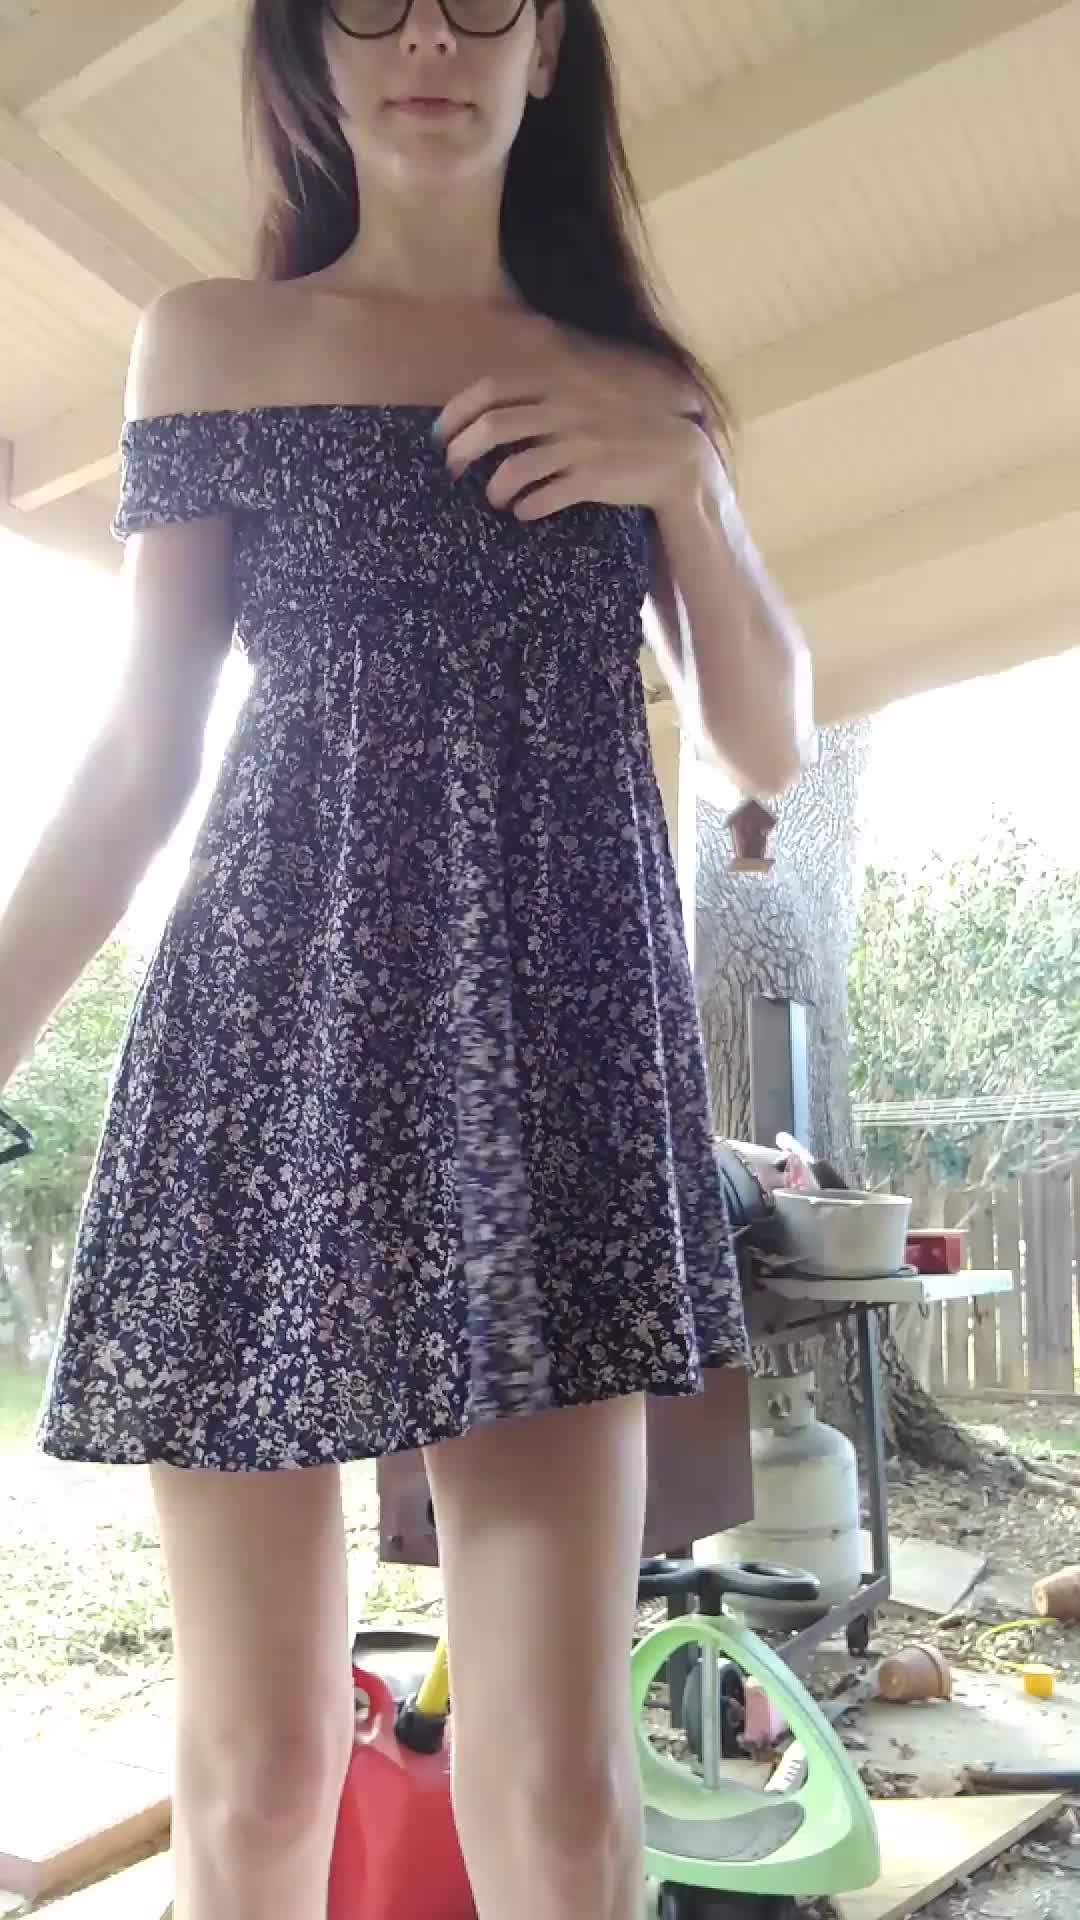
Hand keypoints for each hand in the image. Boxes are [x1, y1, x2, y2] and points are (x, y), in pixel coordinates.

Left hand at [435, 364, 711, 521]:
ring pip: (515, 467)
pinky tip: (524, 512)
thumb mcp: (585, 396)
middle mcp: (565, 409)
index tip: (440, 435)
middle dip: (461, 451)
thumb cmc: (621, 428)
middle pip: (493, 427)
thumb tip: (491, 409)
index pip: (491, 389)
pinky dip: (527, 507)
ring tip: (494, 499)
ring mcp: (579, 444)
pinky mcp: (594, 478)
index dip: (457, 412)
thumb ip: (544, 395)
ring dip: (494, 488)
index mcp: (558, 384)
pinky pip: (545, 496)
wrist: (676, 457)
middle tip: (452, 472)